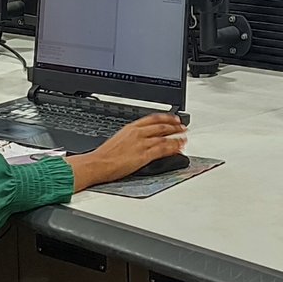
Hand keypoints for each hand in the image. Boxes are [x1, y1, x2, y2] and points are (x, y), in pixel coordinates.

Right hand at [65, 114, 186, 190]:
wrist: (97, 163)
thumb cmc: (104, 155)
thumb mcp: (118, 139)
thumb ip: (131, 137)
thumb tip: (140, 138)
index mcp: (130, 127)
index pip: (152, 118)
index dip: (166, 117)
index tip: (174, 118)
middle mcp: (137, 133)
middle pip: (161, 126)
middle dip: (175, 125)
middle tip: (183, 127)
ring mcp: (141, 143)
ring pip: (164, 137)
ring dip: (177, 136)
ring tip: (185, 138)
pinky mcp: (144, 155)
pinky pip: (162, 149)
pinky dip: (173, 147)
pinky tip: (179, 148)